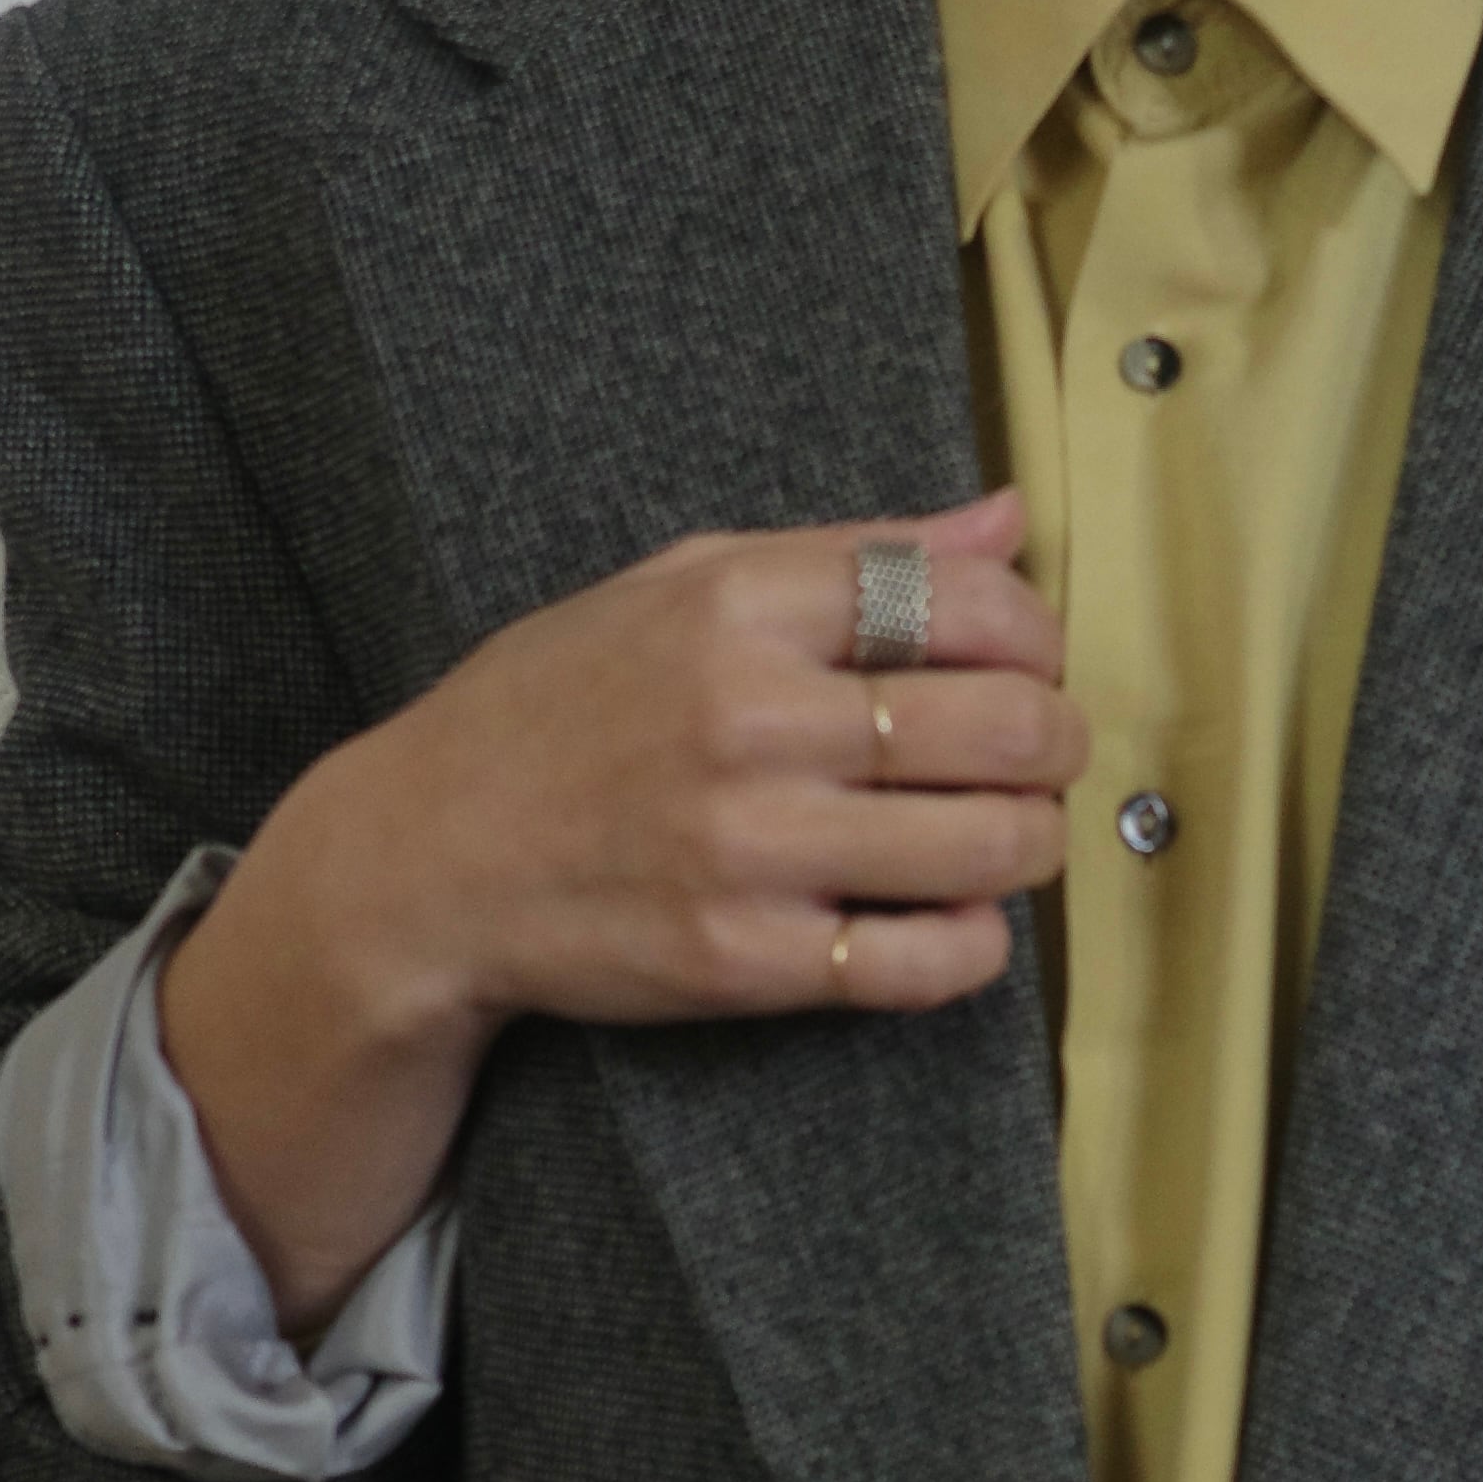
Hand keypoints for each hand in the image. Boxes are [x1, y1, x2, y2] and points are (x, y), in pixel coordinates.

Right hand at [159, 485, 1078, 1326]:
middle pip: (1008, 725)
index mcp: (740, 604)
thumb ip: (853, 554)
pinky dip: (975, 943)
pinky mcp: (748, 961)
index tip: (1025, 665)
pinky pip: (931, 960)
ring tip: (1000, 836)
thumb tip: (1010, 520)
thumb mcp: (679, 586)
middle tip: (1037, 758)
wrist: (426, 859)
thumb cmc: (556, 710)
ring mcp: (753, 847)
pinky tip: (947, 919)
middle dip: (1056, 743)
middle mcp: (752, 718)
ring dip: (1031, 843)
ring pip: (993, 846)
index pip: (971, 600)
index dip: (1036, 638)